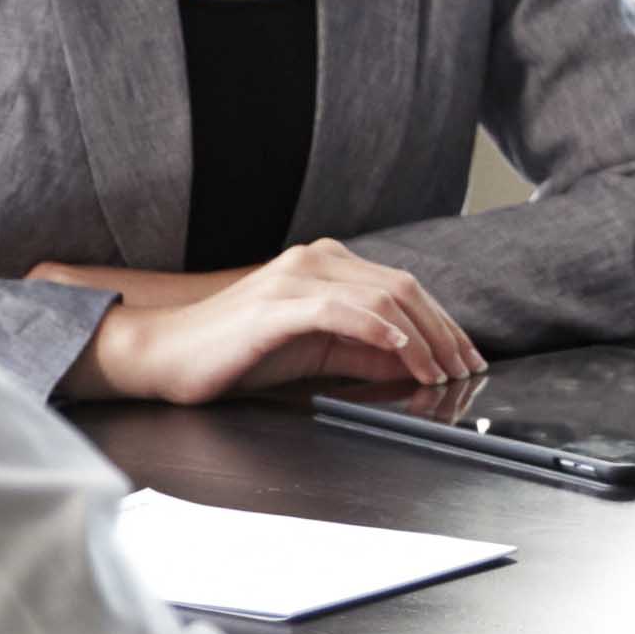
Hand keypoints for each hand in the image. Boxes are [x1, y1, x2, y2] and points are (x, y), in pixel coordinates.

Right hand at [53, 240, 487, 403]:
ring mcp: (295, 279)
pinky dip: (378, 330)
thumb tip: (419, 364)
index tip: (469, 358)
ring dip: (421, 339)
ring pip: (380, 298)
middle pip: (402, 290)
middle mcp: (315, 262)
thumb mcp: (316, 353)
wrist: (165, 355)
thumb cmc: (237, 354)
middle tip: (467, 371)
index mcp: (326, 266)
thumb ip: (365, 352)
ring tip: (441, 371)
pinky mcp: (277, 306)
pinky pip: (340, 311)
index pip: (404, 289)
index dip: (444, 324)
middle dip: (443, 333)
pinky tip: (401, 351)